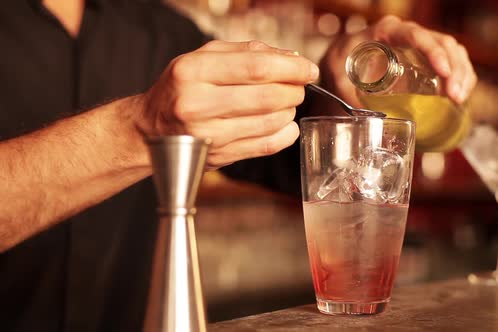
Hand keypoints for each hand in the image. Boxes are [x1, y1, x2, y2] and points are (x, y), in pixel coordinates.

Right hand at [137, 40, 318, 169]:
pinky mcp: (219, 156)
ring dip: (289, 111)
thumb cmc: (182, 88)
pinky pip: (266, 146)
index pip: (257, 67)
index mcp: (192, 70)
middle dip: (294, 91)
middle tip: (298, 87)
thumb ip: (246, 52)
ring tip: (286, 104)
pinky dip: (285, 134)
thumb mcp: (203, 58)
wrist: (151, 129)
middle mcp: (197, 103)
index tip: (309, 70)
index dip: (292, 69)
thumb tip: (291, 59)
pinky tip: (284, 125)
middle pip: (268, 96)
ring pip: (270, 122)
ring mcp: (208, 134)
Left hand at [320, 15, 476, 107]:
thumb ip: (347, 93)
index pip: (416, 35)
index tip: (442, 73)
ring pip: (453, 51)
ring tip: (459, 99)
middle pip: (442, 43)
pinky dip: (462, 76)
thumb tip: (365, 120)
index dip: (433, 52)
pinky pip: (453, 61)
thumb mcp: (337, 75)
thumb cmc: (340, 63)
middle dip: (453, 69)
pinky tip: (461, 95)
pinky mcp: (426, 59)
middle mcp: (407, 34)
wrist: (341, 61)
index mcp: (387, 31)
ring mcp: (420, 46)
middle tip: (454, 96)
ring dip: (461, 74)